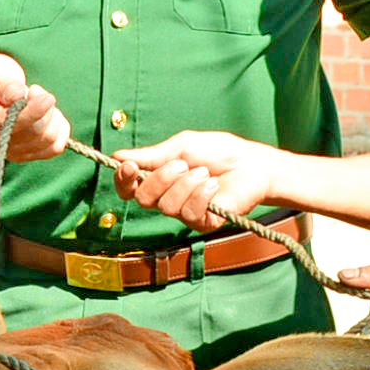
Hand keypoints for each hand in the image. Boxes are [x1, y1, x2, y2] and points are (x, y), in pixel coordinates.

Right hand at [0, 54, 70, 162]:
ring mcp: (8, 150)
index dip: (33, 111)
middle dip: (45, 109)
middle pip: (33, 132)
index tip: (43, 95)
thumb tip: (19, 96)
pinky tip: (50, 114)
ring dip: (53, 116)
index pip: (10, 123)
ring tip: (39, 100)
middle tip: (36, 90)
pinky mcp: (25, 154)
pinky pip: (54, 148)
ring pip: (47, 140)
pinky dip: (60, 129)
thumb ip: (4, 82)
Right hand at [111, 131, 280, 231]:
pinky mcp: (202, 223)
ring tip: (205, 173)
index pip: (128, 188)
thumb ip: (151, 155)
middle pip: (143, 198)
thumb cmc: (218, 152)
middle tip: (183, 164)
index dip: (123, 180)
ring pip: (166, 206)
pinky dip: (201, 195)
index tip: (130, 166)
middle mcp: (166, 199)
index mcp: (158, 179)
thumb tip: (117, 157)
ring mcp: (184, 213)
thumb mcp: (181, 147)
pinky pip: (189, 214)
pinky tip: (213, 186)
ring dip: (186, 184)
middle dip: (161, 178)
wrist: (252, 164)